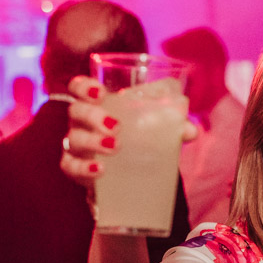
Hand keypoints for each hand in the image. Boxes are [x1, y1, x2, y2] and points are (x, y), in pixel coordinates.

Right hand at [59, 75, 199, 188]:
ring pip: (74, 139)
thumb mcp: (157, 130)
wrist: (128, 175)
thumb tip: (190, 130)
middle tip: (116, 127)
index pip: (80, 88)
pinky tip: (100, 170)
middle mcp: (82, 123)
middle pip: (76, 111)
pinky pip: (71, 167)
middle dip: (93, 116)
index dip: (84, 87)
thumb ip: (175, 126)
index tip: (100, 93)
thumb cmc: (140, 140)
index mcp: (99, 105)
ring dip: (92, 141)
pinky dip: (84, 168)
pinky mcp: (77, 169)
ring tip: (114, 146)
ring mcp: (77, 146)